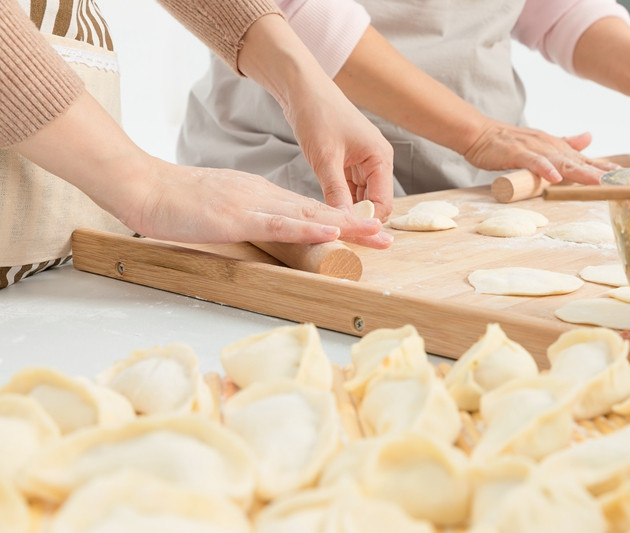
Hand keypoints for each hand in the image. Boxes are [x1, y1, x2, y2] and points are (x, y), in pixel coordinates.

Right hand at [121, 158, 393, 248]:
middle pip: (318, 211)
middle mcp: (265, 196)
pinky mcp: (237, 216)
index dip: (341, 220)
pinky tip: (329, 231)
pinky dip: (306, 227)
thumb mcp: (222, 207)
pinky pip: (278, 223)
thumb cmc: (178, 201)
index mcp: (262, 195)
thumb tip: (266, 231)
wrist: (145, 187)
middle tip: (387, 236)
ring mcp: (253, 204)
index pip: (309, 209)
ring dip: (344, 226)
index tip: (368, 230)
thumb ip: (246, 216)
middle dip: (355, 225)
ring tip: (375, 234)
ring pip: (307, 215)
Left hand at [239, 15, 394, 221]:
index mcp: (380, 158)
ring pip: (362, 198)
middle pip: (376, 203)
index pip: (383, 203)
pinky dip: (341, 200)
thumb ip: (336, 192)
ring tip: (330, 224)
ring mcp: (364, 162)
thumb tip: (344, 222)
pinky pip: (350, 190)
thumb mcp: (325, 158)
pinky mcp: (349, 163)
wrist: (302, 90)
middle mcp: (377, 162)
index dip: (367, 221)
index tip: (346, 233)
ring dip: (349, 210)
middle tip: (337, 232)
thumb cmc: (317, 115)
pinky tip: (327, 209)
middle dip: (359, 218)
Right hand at [462, 122, 618, 184]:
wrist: (479, 133)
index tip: (627, 176)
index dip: (605, 167)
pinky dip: (544, 169)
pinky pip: (533, 162)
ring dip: (580, 172)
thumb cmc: (508, 143)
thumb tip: (590, 137)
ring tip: (598, 182)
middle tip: (621, 182)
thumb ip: (566, 143)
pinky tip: (555, 178)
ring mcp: (533, 149)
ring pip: (561, 162)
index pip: (585, 159)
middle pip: (578, 162)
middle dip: (600, 172)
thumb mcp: (541, 143)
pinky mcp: (516, 153)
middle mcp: (550, 146)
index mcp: (556, 147)